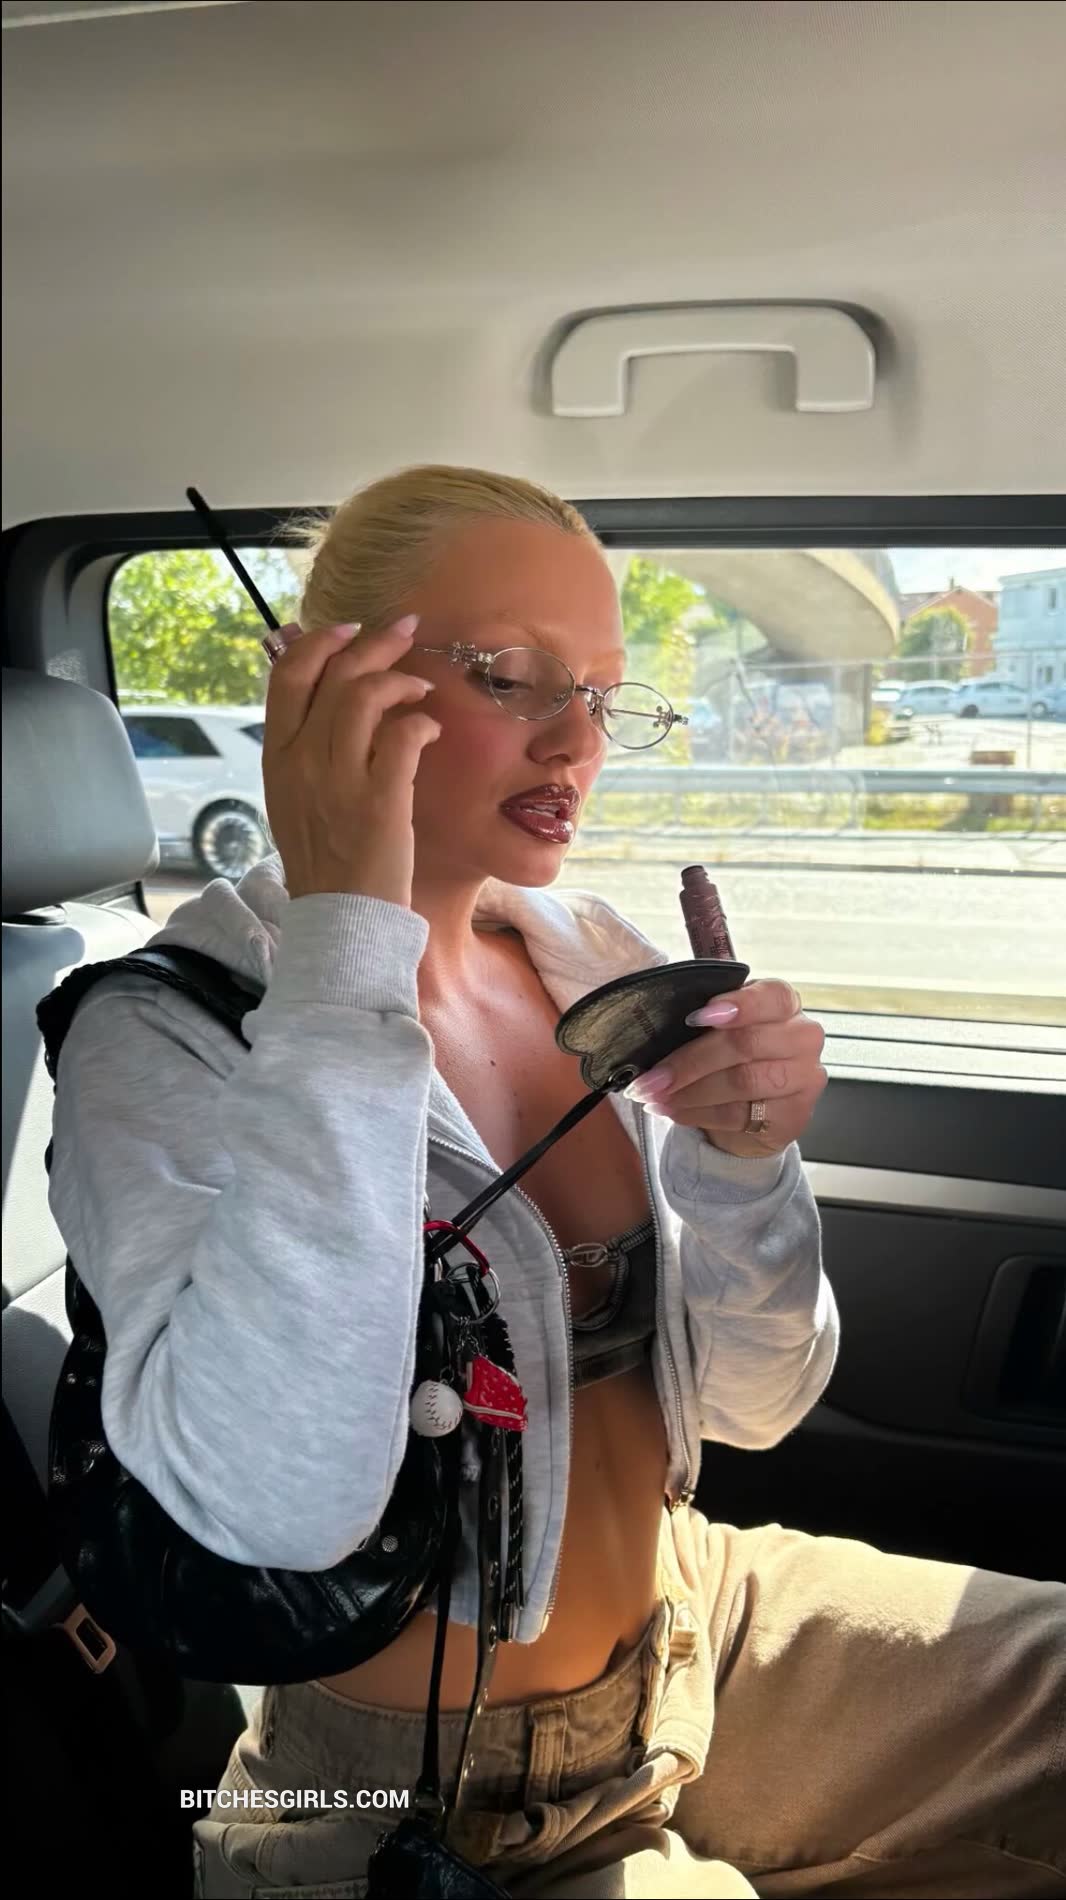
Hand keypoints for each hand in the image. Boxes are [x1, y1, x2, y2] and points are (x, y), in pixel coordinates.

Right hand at [262, 615, 440, 906]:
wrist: (340, 917)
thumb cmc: (325, 859)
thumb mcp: (296, 798)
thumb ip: (306, 750)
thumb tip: (330, 703)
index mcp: (277, 756)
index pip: (287, 675)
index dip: (320, 642)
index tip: (351, 630)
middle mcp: (302, 761)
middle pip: (334, 674)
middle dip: (374, 643)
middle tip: (407, 631)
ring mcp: (339, 779)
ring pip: (366, 696)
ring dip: (401, 680)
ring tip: (422, 687)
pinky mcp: (380, 800)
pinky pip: (402, 736)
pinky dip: (420, 723)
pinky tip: (430, 730)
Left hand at [627, 980, 826, 1158]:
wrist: (755, 1111)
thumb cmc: (733, 1059)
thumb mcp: (721, 1029)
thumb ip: (705, 1019)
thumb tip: (660, 1022)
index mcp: (784, 1003)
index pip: (771, 996)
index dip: (737, 1005)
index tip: (696, 1017)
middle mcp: (802, 1036)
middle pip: (745, 1043)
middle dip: (690, 1061)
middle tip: (653, 1076)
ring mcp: (803, 1077)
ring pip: (741, 1082)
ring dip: (689, 1092)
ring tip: (657, 1096)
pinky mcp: (794, 1115)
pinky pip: (739, 1114)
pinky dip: (698, 1113)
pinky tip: (675, 1110)